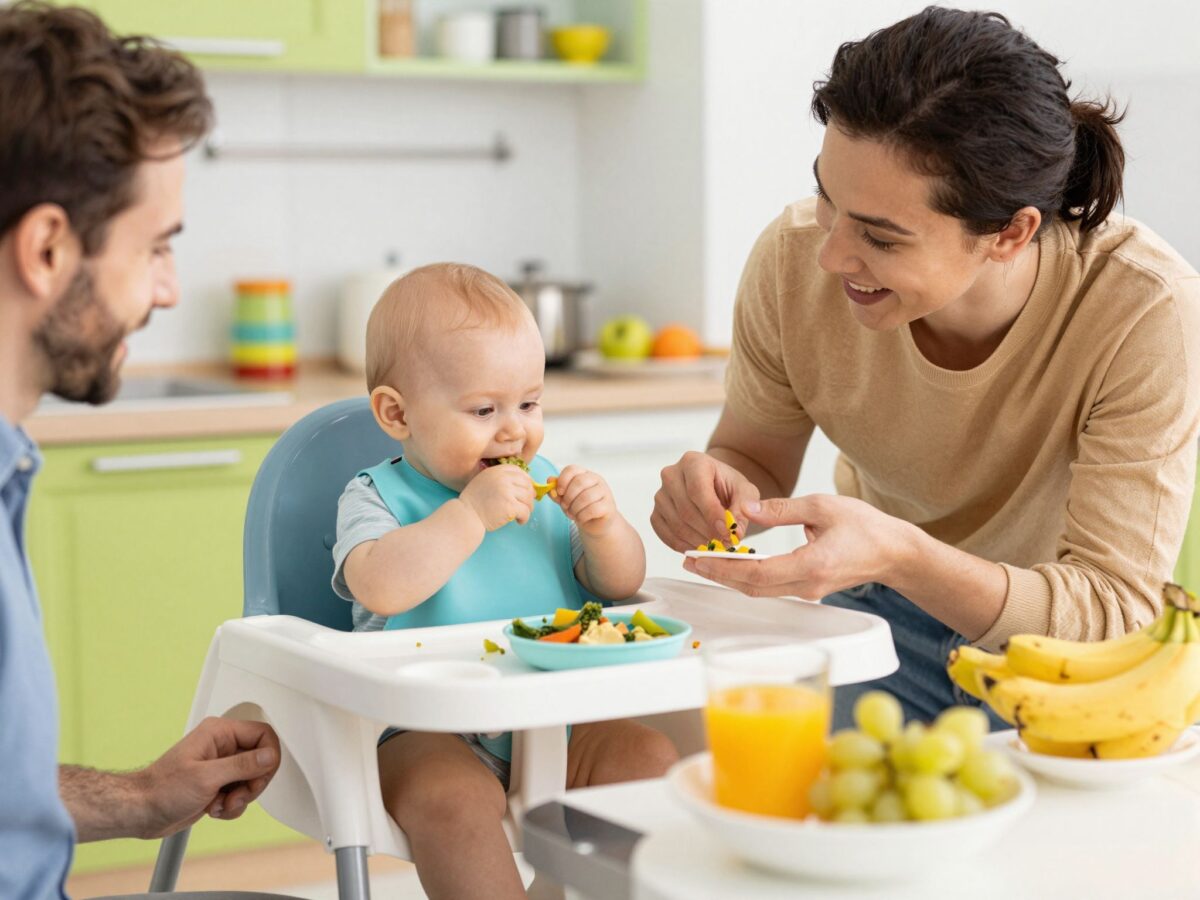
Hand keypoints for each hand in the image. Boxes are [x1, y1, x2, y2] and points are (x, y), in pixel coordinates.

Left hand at [137, 717, 279, 838]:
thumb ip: (242, 765)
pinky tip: (214, 808)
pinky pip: (241, 794)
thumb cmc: (161, 789)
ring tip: (220, 804)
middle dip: (252, 783)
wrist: (141, 812)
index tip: (260, 776)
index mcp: (220, 733)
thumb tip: (270, 756)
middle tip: (237, 795)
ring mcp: (220, 766)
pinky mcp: (218, 784)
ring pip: (252, 780)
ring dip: (241, 798)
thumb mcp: (207, 777)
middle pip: (261, 760)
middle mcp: (222, 747)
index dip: (268, 756)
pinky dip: (232, 806)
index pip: (262, 734)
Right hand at [460, 463, 534, 530]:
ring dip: (528, 508)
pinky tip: (519, 521)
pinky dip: (525, 518)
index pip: (519, 471)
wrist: (465, 516)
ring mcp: (507, 491)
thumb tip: (524, 486)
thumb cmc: (474, 503)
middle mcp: (503, 478)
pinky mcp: (510, 505)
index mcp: (496, 471)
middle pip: (527, 484)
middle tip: (527, 505)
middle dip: (530, 496)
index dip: (526, 481)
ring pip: (528, 498)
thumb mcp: (484, 482)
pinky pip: (525, 511)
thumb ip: (500, 480)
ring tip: (521, 515)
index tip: (527, 490)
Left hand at [553, 465, 619, 535]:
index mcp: (584, 474)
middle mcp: (596, 480)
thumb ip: (556, 491)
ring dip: (574, 508)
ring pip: (586, 497)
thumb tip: (550, 481)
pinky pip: (593, 509)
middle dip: (568, 496)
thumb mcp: (565, 499)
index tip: (559, 492)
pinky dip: (582, 516)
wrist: (595, 523)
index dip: (562, 480)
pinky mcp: (609, 506)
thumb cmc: (580, 507)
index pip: (572, 469)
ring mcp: (605, 492)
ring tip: (572, 513)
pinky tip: (581, 518)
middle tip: (565, 506)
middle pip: (579, 482)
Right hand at [651, 451, 760, 551]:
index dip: (712, 513)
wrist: (714, 489)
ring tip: (717, 546)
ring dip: (698, 541)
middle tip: (725, 544)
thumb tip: (737, 529)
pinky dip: (684, 546)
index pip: (698, 489)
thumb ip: (748, 506)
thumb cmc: (728, 487)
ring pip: (676, 525)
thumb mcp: (745, 491)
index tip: (727, 532)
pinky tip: (701, 548)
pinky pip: (666, 535)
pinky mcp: (656, 514)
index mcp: (693, 462)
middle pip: (686, 510)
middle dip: (708, 531)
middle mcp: (671, 475)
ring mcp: (660, 495)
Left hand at [683, 494, 911, 598]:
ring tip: (701, 561)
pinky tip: (730, 564)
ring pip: (759, 590)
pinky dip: (746, 577)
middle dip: (717, 575)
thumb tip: (746, 508)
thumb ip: (782, 508)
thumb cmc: (865, 527)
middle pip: (752, 587)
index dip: (724, 567)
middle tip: (688, 561)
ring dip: (729, 577)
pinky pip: (770, 587)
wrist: (894, 553)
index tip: (698, 559)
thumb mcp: (822, 506)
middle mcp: (808, 584)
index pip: (758, 573)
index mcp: (812, 564)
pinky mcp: (807, 589)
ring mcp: (808, 591)